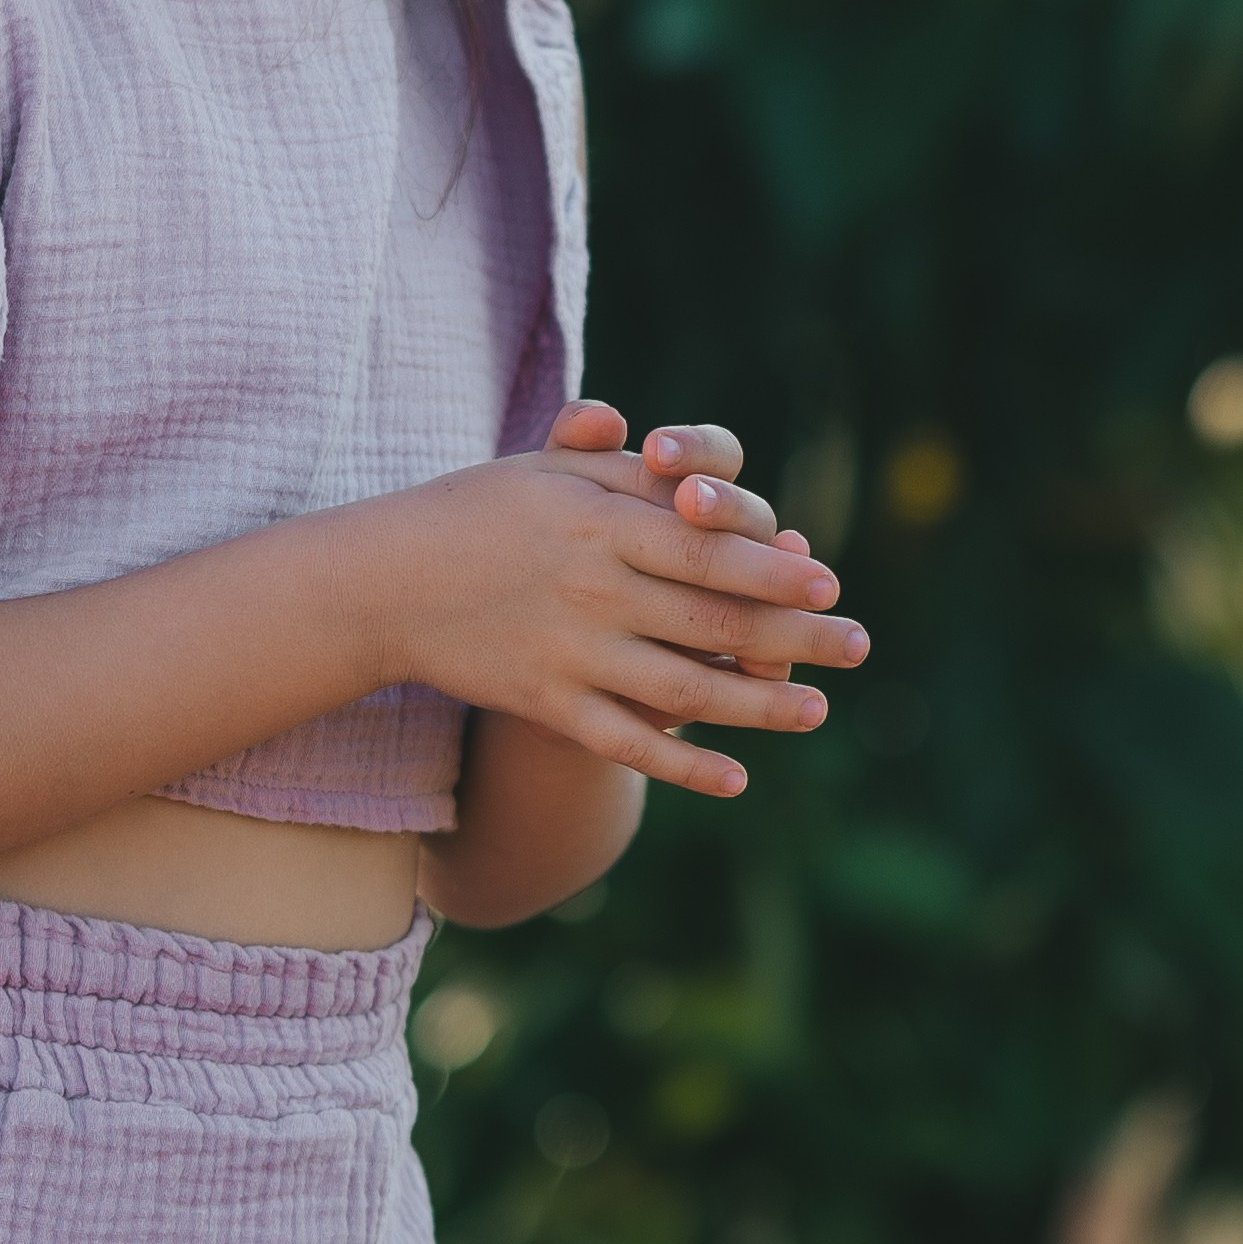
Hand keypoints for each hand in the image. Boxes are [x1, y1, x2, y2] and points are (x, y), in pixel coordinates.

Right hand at [385, 412, 869, 800]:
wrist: (384, 582)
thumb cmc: (476, 513)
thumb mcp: (543, 469)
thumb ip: (618, 465)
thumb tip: (686, 470)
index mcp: (599, 523)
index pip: (706, 549)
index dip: (772, 571)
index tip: (828, 583)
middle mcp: (592, 590)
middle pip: (715, 620)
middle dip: (798, 636)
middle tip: (858, 645)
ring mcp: (570, 653)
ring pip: (685, 689)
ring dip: (760, 705)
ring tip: (818, 710)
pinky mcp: (547, 703)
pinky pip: (626, 743)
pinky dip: (683, 765)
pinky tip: (736, 778)